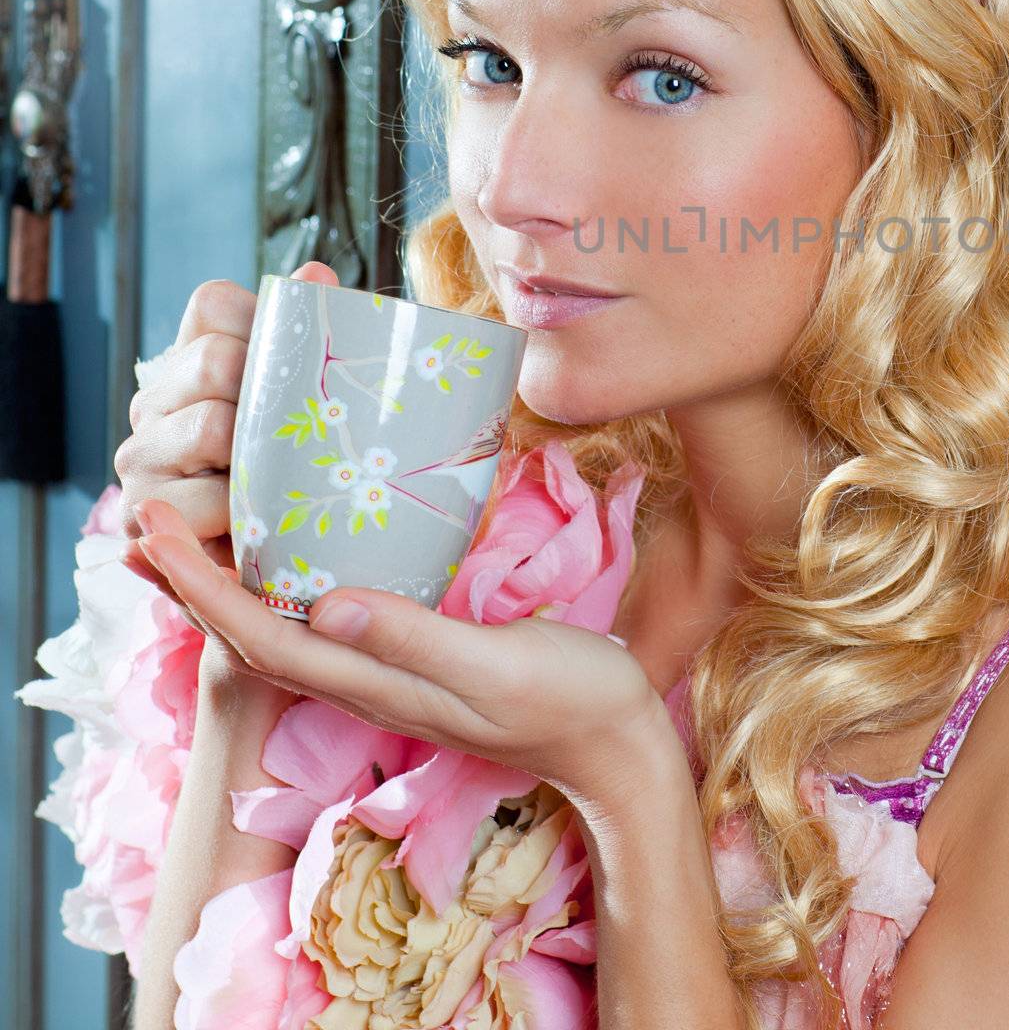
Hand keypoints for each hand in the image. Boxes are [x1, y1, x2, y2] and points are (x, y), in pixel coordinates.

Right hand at [112, 261, 340, 631]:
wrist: (280, 576)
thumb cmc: (308, 472)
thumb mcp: (317, 402)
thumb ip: (316, 337)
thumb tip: (318, 273)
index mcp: (195, 355)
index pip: (216, 303)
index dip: (261, 322)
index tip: (297, 363)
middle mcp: (157, 399)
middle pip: (214, 360)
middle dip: (267, 396)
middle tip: (301, 434)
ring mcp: (142, 456)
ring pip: (210, 425)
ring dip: (257, 459)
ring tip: (283, 482)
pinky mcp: (142, 517)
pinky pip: (199, 500)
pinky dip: (237, 516)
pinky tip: (256, 523)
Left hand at [131, 498, 664, 807]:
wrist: (612, 743)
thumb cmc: (568, 698)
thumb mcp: (497, 663)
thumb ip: (414, 638)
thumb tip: (322, 605)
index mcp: (374, 682)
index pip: (258, 634)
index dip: (198, 582)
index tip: (152, 526)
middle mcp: (365, 683)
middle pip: (250, 635)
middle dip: (188, 582)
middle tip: (141, 520)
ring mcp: (385, 676)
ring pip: (278, 632)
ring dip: (222, 587)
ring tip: (188, 539)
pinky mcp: (410, 661)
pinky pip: (318, 628)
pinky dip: (279, 590)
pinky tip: (286, 564)